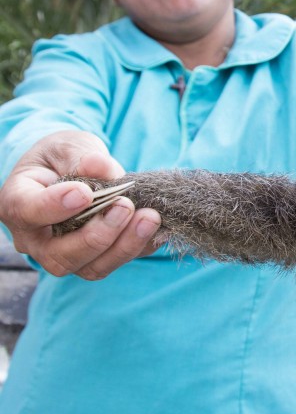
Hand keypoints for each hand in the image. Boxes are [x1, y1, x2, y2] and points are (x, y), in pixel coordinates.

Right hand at [0, 130, 160, 279]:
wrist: (75, 169)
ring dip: (124, 245)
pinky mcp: (96, 258)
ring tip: (150, 217)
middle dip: (97, 235)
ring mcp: (66, 254)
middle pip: (61, 256)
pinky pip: (118, 262)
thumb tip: (99, 166)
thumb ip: (81, 156)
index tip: (84, 193)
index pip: (28, 213)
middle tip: (124, 205)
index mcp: (19, 204)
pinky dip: (140, 247)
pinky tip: (157, 227)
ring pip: (91, 267)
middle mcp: (37, 239)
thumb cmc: (64, 156)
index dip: (54, 206)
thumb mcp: (69, 146)